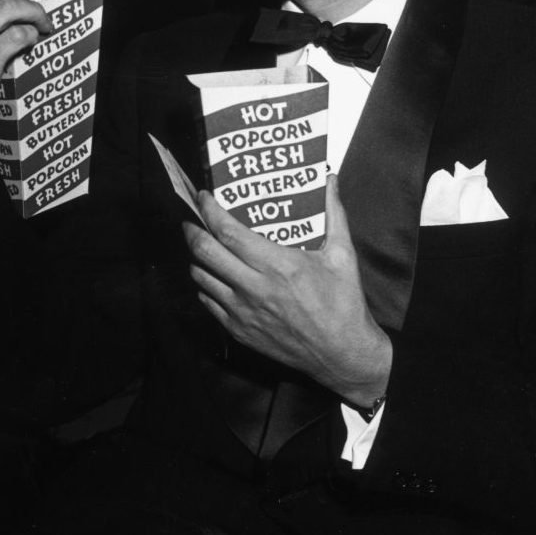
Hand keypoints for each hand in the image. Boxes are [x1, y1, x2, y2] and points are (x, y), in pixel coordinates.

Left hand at [183, 175, 390, 405]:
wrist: (342, 354)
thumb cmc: (343, 303)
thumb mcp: (343, 255)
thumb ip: (334, 213)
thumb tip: (330, 179)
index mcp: (278, 265)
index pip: (228, 232)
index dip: (209, 211)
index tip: (203, 197)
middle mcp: (255, 288)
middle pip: (205, 252)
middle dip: (192, 230)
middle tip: (191, 219)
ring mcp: (243, 311)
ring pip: (201, 277)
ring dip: (197, 258)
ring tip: (202, 246)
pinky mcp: (239, 330)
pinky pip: (208, 302)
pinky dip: (206, 285)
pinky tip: (214, 276)